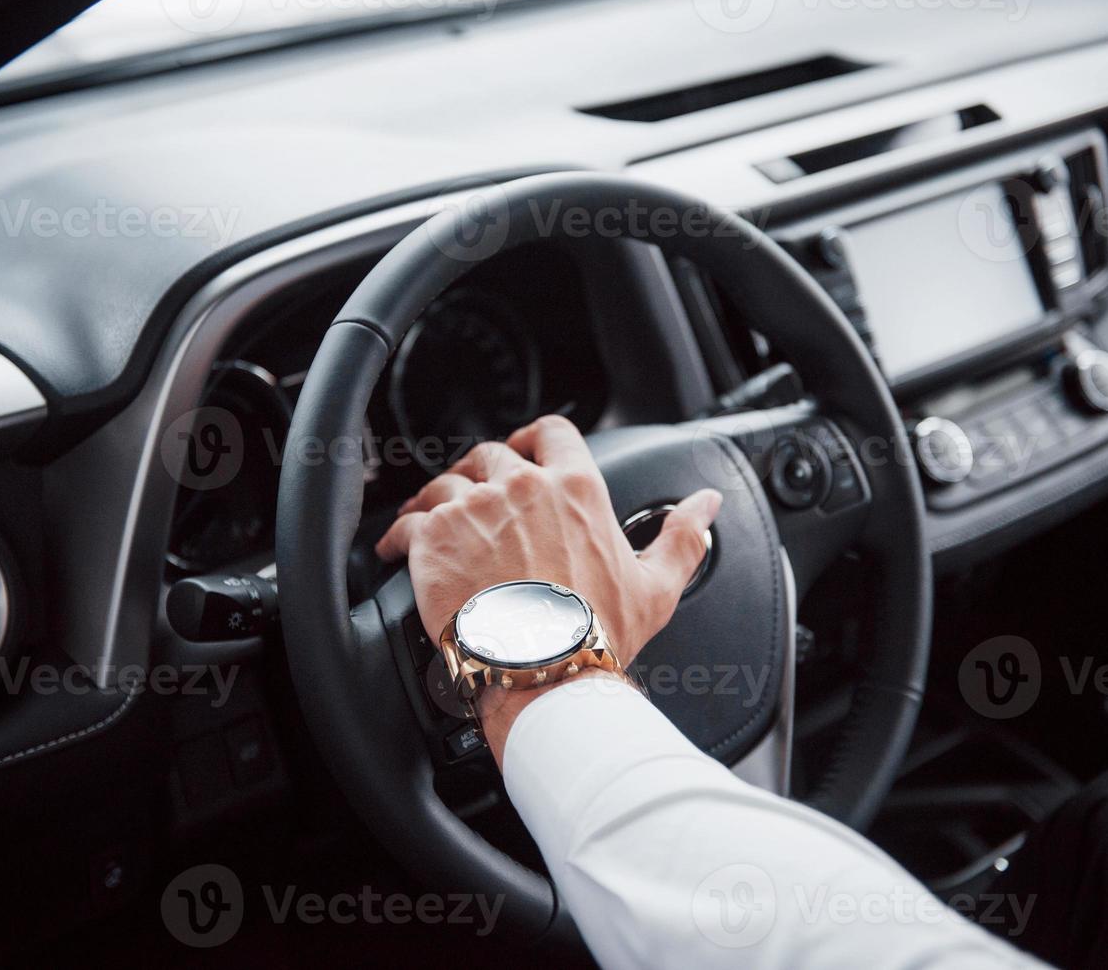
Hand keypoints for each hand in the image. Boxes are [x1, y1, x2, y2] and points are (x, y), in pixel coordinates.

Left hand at [375, 415, 721, 763]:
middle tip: (477, 504)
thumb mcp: (657, 585)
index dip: (534, 436)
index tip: (523, 447)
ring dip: (437, 501)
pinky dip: (400, 535)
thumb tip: (708, 505)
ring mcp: (473, 509)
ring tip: (431, 527)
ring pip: (445, 484)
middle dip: (481, 474)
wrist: (543, 675)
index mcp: (575, 489)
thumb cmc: (599, 637)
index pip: (551, 433)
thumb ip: (683, 535)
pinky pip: (406, 522)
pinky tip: (399, 551)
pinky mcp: (432, 538)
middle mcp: (521, 488)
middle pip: (491, 455)